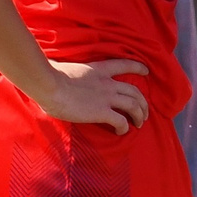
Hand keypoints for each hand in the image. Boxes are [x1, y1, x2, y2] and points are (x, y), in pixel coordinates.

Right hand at [35, 59, 150, 131]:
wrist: (49, 85)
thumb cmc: (50, 76)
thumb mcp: (65, 68)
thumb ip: (68, 71)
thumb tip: (55, 70)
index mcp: (99, 70)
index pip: (124, 65)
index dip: (138, 67)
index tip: (146, 71)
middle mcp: (107, 83)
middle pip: (134, 91)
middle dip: (143, 103)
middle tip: (144, 112)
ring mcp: (106, 97)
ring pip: (133, 106)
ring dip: (139, 115)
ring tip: (139, 124)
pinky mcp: (101, 112)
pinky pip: (120, 121)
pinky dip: (124, 128)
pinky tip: (122, 132)